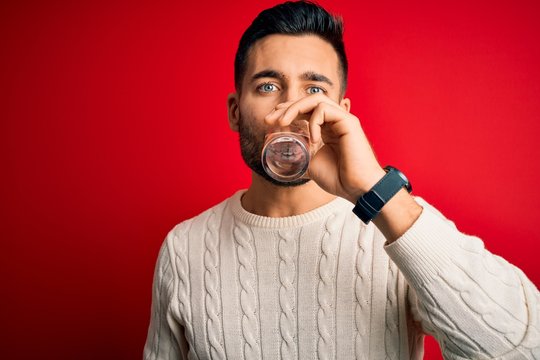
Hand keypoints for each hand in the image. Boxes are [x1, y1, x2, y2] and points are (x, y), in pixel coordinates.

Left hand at [264, 94, 385, 202]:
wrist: (356, 188)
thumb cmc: (339, 179)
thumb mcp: (312, 164)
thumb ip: (302, 155)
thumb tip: (284, 156)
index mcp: (326, 128)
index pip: (304, 111)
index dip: (286, 112)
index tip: (269, 121)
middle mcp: (334, 120)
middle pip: (307, 101)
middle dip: (286, 107)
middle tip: (269, 119)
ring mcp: (342, 119)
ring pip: (316, 99)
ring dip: (295, 108)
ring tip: (282, 122)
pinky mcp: (349, 121)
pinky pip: (325, 110)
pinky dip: (313, 122)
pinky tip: (312, 139)